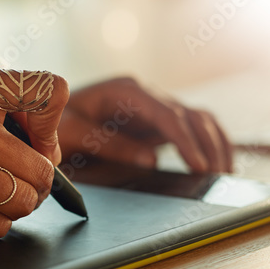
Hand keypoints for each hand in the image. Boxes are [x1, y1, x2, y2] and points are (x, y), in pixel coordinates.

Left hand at [56, 76, 232, 173]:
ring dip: (215, 144)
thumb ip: (110, 145)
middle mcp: (145, 94)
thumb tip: (151, 160)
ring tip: (224, 175)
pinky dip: (209, 143)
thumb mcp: (72, 134)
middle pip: (190, 115)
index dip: (186, 140)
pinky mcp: (156, 121)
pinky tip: (218, 165)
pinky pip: (192, 127)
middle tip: (216, 177)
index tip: (198, 165)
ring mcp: (153, 106)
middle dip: (207, 146)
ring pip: (198, 119)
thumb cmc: (55, 120)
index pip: (167, 114)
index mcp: (126, 90)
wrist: (45, 112)